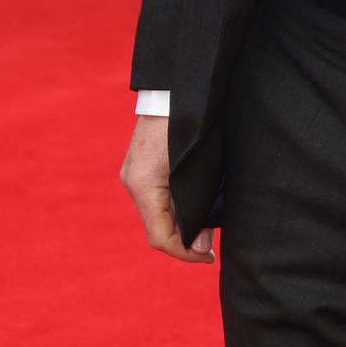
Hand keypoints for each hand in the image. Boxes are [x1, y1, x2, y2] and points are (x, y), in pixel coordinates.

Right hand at [120, 114, 214, 263]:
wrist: (178, 88)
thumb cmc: (194, 124)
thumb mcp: (200, 168)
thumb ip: (198, 207)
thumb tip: (200, 244)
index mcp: (144, 185)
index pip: (160, 238)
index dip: (185, 254)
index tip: (209, 258)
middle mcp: (133, 182)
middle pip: (158, 227)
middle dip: (185, 240)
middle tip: (212, 245)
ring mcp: (134, 174)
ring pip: (157, 214)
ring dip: (181, 224)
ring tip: (207, 226)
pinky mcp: (141, 166)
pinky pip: (157, 198)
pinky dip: (175, 208)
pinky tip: (195, 206)